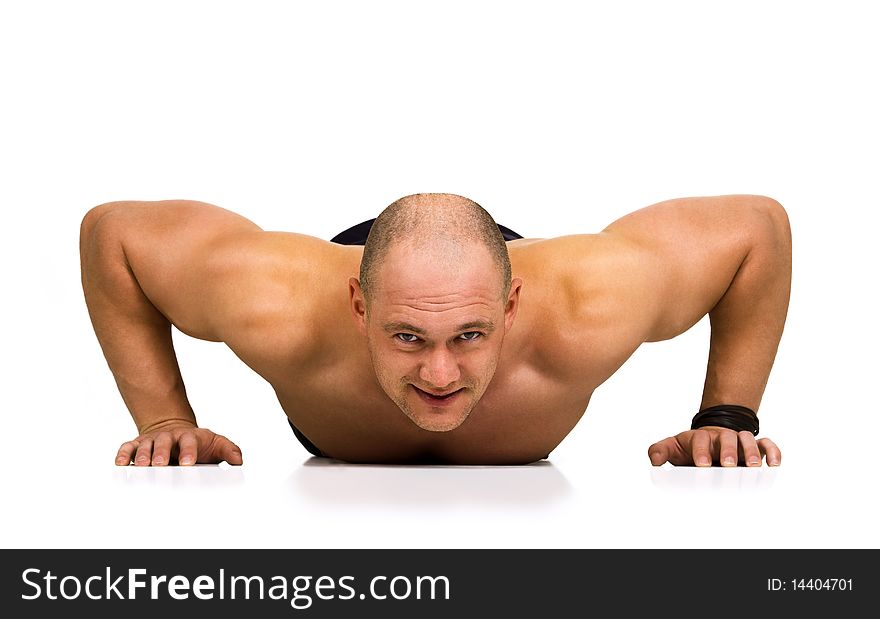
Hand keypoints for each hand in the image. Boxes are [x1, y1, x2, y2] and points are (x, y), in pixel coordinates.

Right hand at [115, 424, 242, 465]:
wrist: (177, 432)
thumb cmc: (197, 443)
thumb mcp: (216, 444)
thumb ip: (229, 450)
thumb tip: (238, 461)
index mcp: (189, 437)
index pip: (189, 442)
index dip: (189, 451)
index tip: (188, 463)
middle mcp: (169, 437)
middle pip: (164, 442)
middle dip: (162, 453)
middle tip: (161, 465)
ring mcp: (152, 440)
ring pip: (144, 445)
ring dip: (142, 455)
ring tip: (141, 467)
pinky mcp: (137, 445)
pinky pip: (127, 447)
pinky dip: (123, 454)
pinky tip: (120, 464)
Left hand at [648, 426, 780, 466]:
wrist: (708, 442)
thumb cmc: (690, 449)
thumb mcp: (672, 448)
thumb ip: (659, 451)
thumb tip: (654, 460)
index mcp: (701, 437)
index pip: (701, 440)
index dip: (701, 451)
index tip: (702, 465)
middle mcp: (722, 437)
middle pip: (727, 438)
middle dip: (728, 451)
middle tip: (727, 465)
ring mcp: (739, 441)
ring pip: (748, 439)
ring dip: (751, 451)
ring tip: (752, 466)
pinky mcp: (755, 448)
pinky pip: (767, 444)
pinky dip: (773, 451)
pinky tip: (774, 464)